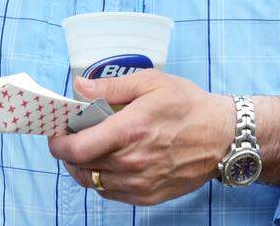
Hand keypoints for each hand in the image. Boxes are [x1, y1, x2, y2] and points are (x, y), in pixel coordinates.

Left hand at [47, 71, 234, 205]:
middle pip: (80, 166)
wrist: (223, 137)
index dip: (58, 143)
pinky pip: (110, 193)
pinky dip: (101, 180)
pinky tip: (107, 163)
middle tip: (71, 137)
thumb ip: (111, 86)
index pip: (76, 148)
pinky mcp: (148, 196)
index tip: (56, 133)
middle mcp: (132, 161)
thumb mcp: (151, 82)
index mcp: (129, 131)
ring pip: (92, 182)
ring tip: (87, 150)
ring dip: (83, 167)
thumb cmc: (188, 106)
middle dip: (68, 151)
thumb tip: (79, 87)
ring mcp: (140, 183)